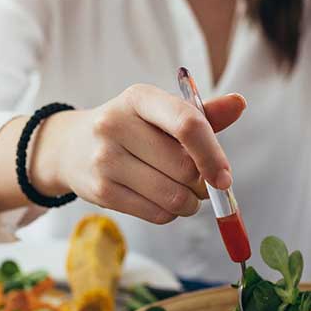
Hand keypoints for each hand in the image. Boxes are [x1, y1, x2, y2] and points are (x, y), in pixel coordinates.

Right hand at [31, 84, 246, 223]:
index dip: (213, 154)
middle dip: (202, 183)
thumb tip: (240, 103)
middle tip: (202, 185)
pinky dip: (170, 213)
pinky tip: (163, 202)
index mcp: (139, 98)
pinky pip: (155, 213)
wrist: (71, 148)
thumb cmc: (130, 129)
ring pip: (172, 195)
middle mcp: (116, 124)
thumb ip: (201, 114)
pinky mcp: (100, 191)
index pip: (186, 124)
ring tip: (185, 196)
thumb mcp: (159, 113)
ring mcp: (105, 159)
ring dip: (189, 203)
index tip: (225, 178)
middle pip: (183, 167)